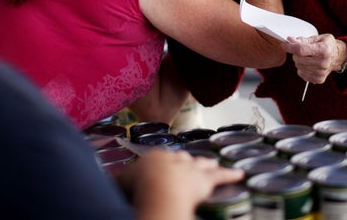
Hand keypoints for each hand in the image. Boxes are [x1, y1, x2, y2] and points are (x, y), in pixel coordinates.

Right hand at [116, 149, 243, 218]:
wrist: (158, 187)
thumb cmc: (139, 185)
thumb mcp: (122, 181)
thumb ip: (118, 181)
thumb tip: (107, 181)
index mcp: (155, 157)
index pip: (161, 159)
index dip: (164, 164)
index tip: (164, 167)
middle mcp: (175, 159)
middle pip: (182, 158)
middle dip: (186, 161)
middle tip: (190, 162)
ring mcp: (191, 168)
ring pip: (201, 164)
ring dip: (207, 164)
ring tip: (212, 162)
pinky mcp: (204, 180)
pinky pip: (220, 177)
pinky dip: (230, 175)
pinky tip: (239, 174)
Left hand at [283, 34, 346, 84]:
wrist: (338, 57)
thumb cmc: (327, 45)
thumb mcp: (317, 38)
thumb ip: (303, 40)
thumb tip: (290, 40)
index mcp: (323, 50)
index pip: (301, 50)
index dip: (290, 47)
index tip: (284, 45)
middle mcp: (323, 62)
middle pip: (298, 59)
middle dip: (296, 53)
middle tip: (302, 51)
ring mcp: (321, 72)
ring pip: (298, 67)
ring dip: (299, 61)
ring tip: (308, 57)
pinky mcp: (319, 79)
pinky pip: (302, 74)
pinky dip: (302, 69)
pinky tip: (309, 64)